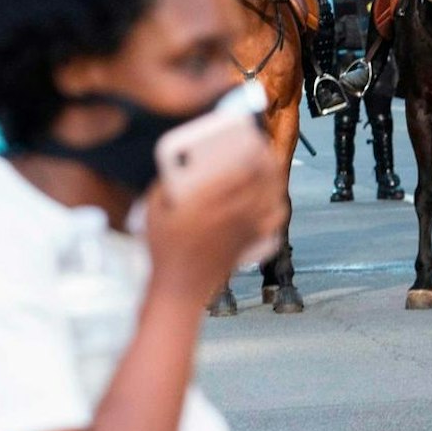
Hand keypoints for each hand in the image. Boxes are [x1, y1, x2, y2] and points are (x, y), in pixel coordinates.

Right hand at [143, 141, 287, 305]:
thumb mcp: (153, 212)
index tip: (254, 141)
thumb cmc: (165, 250)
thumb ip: (165, 184)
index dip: (252, 154)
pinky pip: (274, 222)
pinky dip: (278, 208)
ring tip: (272, 171)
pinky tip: (275, 200)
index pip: (240, 172)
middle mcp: (230, 215)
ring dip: (276, 183)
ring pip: (273, 201)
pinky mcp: (250, 244)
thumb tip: (178, 164)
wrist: (180, 289)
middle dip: (268, 163)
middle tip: (267, 151)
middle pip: (262, 183)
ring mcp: (244, 231)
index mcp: (206, 204)